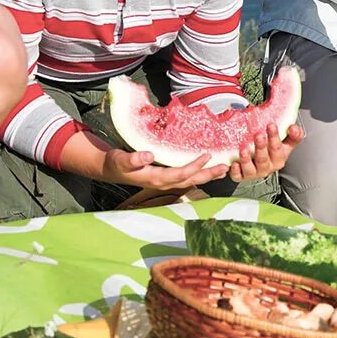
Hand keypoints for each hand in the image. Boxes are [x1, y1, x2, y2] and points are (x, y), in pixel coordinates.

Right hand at [99, 146, 233, 190]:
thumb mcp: (121, 159)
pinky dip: (198, 174)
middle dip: (208, 175)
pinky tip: (207, 171)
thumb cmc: (116, 163)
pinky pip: (186, 178)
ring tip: (223, 171)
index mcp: (155, 178)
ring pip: (190, 181)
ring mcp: (165, 182)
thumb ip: (134, 158)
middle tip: (225, 168)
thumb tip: (149, 154)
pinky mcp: (165, 179)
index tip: (207, 156)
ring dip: (207, 176)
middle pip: (190, 180)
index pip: (181, 174)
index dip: (194, 166)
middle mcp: (163, 183)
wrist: (111, 170)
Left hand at [223, 124, 303, 181]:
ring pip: (251, 169)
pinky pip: (238, 176)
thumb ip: (294, 134)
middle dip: (261, 147)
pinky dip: (235, 171)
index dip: (275, 137)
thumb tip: (293, 128)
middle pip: (263, 159)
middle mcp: (267, 167)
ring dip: (246, 160)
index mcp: (279, 158)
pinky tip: (234, 163)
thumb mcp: (286, 142)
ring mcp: (254, 173)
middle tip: (258, 135)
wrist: (259, 161)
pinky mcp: (241, 176)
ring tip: (244, 150)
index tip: (271, 125)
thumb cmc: (272, 150)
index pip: (278, 148)